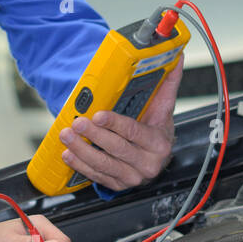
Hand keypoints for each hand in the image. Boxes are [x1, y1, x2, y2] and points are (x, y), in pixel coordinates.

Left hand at [58, 61, 181, 190]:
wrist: (156, 156)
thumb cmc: (156, 129)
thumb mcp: (164, 108)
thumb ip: (168, 83)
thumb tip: (175, 57)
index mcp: (159, 143)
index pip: (135, 132)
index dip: (115, 124)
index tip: (98, 115)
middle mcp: (148, 163)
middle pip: (117, 149)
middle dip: (94, 135)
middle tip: (78, 122)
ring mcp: (133, 176)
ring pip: (104, 164)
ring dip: (82, 150)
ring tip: (66, 135)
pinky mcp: (118, 184)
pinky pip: (97, 176)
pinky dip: (80, 165)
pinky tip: (68, 154)